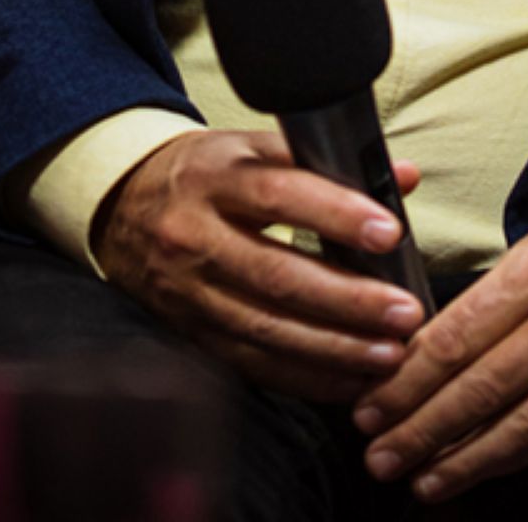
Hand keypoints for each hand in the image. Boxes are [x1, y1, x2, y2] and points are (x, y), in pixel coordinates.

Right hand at [93, 128, 425, 401]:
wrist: (123, 203)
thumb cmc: (207, 171)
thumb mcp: (253, 147)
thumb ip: (326, 162)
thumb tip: (403, 176)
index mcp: (216, 175)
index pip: (280, 194)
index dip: (336, 215)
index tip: (389, 233)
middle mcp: (196, 234)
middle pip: (276, 273)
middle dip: (348, 299)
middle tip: (404, 312)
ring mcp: (188, 290)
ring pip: (265, 328)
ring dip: (334, 348)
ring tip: (388, 354)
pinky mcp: (189, 330)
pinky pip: (251, 363)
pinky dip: (304, 376)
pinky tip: (348, 379)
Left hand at [352, 166, 527, 501]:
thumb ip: (496, 290)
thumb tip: (431, 345)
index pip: (458, 336)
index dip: (408, 380)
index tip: (370, 405)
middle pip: (481, 387)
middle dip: (421, 427)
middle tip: (378, 454)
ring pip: (521, 426)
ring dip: (461, 460)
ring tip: (417, 480)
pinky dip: (514, 458)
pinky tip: (480, 471)